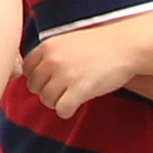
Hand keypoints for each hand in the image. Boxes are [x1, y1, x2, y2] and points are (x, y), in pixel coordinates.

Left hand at [18, 18, 150, 114]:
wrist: (126, 46)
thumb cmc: (98, 45)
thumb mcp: (66, 41)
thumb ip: (48, 55)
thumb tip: (32, 78)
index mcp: (46, 46)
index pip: (26, 71)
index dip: (38, 78)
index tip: (52, 80)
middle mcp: (52, 60)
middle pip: (34, 88)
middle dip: (47, 91)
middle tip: (64, 90)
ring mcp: (65, 75)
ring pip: (46, 101)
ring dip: (57, 102)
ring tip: (72, 95)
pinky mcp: (79, 90)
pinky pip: (61, 110)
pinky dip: (67, 111)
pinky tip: (76, 104)